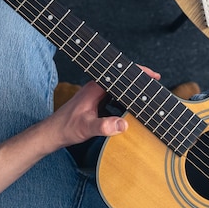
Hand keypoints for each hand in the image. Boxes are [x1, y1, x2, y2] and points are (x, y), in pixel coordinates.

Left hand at [45, 65, 160, 147]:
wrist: (52, 134)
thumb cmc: (65, 128)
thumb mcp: (86, 128)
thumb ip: (104, 126)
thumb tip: (123, 125)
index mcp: (96, 87)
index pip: (121, 74)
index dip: (139, 72)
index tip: (154, 76)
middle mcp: (97, 87)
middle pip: (123, 79)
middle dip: (140, 82)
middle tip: (156, 87)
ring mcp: (97, 94)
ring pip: (120, 88)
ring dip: (133, 92)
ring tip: (148, 98)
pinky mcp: (97, 102)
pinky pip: (116, 98)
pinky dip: (127, 102)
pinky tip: (133, 111)